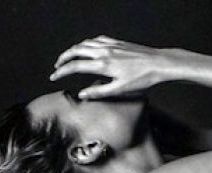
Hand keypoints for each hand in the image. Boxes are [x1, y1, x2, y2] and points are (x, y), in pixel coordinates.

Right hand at [49, 36, 173, 98]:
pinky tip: (86, 48)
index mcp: (103, 64)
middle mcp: (104, 51)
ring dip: (73, 50)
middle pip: (76, 50)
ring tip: (68, 58)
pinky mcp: (116, 42)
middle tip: (57, 66)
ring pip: (85, 43)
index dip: (62, 72)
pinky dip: (86, 44)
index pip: (76, 66)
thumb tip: (81, 94)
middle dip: (63, 58)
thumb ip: (99, 92)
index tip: (54, 77)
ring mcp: (110, 44)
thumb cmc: (141, 79)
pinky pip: (96, 40)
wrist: (157, 63)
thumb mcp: (120, 90)